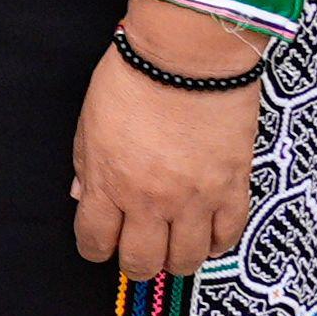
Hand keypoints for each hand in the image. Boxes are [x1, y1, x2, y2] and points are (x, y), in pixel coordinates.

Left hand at [71, 0, 265, 282]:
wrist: (188, 53)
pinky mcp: (231, 188)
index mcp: (109, 181)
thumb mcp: (91, 118)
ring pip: (186, 261)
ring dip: (176, 258)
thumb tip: (84, 196)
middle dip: (135, 262)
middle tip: (139, 248)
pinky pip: (226, 237)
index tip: (99, 242)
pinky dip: (215, 242)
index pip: (94, 241)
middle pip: (141, 262)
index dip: (94, 247)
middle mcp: (150, 200)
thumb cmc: (133, 75)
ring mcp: (193, 199)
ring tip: (173, 243)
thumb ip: (87, 163)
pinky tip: (206, 232)